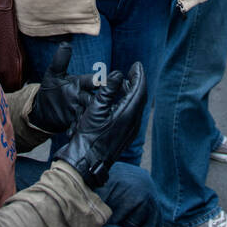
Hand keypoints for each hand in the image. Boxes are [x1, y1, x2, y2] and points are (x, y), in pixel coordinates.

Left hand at [30, 43, 94, 134]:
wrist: (43, 109)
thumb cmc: (51, 88)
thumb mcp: (53, 74)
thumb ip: (60, 61)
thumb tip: (65, 44)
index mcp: (81, 83)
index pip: (91, 80)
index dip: (96, 81)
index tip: (101, 80)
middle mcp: (84, 95)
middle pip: (95, 97)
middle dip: (99, 100)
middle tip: (103, 102)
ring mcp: (80, 109)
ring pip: (89, 112)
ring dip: (90, 115)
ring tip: (90, 119)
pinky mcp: (75, 121)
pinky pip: (79, 124)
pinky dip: (78, 127)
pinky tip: (76, 130)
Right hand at [54, 63, 146, 188]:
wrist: (86, 162)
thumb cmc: (88, 135)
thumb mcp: (96, 108)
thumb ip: (108, 90)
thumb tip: (118, 74)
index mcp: (128, 114)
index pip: (139, 89)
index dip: (138, 75)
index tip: (136, 64)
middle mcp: (133, 123)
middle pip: (140, 97)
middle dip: (137, 82)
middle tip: (132, 71)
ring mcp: (130, 131)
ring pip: (136, 106)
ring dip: (133, 92)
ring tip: (124, 83)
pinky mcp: (125, 136)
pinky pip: (132, 114)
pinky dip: (129, 103)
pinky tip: (119, 101)